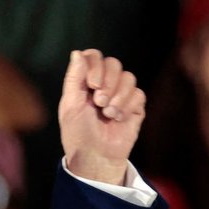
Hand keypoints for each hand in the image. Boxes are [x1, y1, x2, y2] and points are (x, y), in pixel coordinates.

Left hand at [59, 50, 145, 184]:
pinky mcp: (135, 106)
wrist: (95, 156)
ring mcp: (121, 94)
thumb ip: (74, 78)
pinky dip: (127, 106)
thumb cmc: (78, 133)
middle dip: (107, 82)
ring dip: (117, 96)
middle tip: (98, 102)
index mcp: (85, 81)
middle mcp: (104, 84)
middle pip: (114, 63)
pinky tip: (118, 119)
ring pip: (128, 77)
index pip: (94, 56)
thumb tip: (77, 52)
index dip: (95, 66)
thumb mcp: (70, 106)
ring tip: (107, 113)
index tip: (91, 84)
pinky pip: (138, 94)